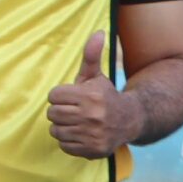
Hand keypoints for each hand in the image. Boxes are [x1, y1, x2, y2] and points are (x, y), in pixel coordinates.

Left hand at [48, 31, 137, 158]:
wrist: (130, 120)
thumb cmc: (105, 96)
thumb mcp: (96, 76)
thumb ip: (91, 55)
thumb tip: (97, 32)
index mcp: (91, 96)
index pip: (53, 96)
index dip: (60, 96)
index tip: (72, 97)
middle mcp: (93, 116)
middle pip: (52, 113)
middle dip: (60, 111)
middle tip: (74, 110)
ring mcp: (93, 135)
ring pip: (55, 130)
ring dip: (63, 126)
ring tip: (78, 122)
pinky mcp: (92, 150)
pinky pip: (64, 145)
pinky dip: (70, 141)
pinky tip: (82, 134)